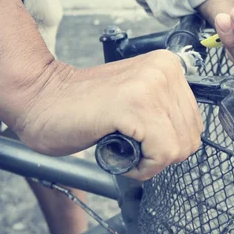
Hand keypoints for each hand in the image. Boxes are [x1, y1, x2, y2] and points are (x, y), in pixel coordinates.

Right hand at [13, 50, 202, 180]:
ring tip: (122, 147)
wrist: (39, 98)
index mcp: (169, 66)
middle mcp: (166, 70)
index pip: (194, 123)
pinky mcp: (136, 105)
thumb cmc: (82, 107)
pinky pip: (162, 153)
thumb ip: (166, 110)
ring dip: (150, 163)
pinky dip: (142, 167)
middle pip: (190, 138)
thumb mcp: (139, 100)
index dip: (169, 144)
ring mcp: (152, 86)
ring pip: (178, 148)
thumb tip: (189, 140)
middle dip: (160, 156)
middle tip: (129, 149)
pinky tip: (118, 153)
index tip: (141, 142)